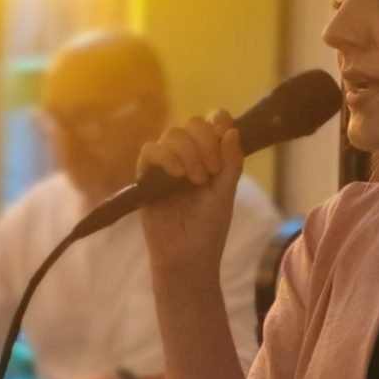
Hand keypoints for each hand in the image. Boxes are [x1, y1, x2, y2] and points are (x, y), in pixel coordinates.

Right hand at [136, 110, 241, 278]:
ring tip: (195, 179)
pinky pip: (149, 151)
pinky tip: (178, 175)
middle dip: (205, 141)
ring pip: (171, 134)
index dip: (218, 121)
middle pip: (192, 124)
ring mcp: (166, 166)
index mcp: (210, 158)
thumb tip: (232, 130)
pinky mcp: (147, 177)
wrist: (187, 258)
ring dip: (187, 151)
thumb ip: (231, 163)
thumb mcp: (225, 194)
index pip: (212, 124)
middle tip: (211, 170)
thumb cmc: (209, 229)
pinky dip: (166, 156)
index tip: (225, 134)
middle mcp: (188, 157)